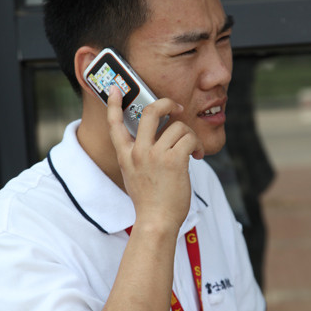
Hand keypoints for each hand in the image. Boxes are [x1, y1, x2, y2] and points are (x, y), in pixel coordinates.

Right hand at [107, 86, 203, 229]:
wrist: (156, 222)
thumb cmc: (150, 202)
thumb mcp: (134, 176)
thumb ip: (140, 157)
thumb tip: (160, 140)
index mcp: (126, 155)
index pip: (115, 124)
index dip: (113, 104)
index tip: (115, 88)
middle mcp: (138, 152)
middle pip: (151, 112)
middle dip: (167, 103)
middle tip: (177, 108)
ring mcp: (155, 155)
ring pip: (178, 126)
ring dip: (190, 136)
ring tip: (193, 150)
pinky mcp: (174, 161)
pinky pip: (190, 139)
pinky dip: (197, 145)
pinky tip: (198, 156)